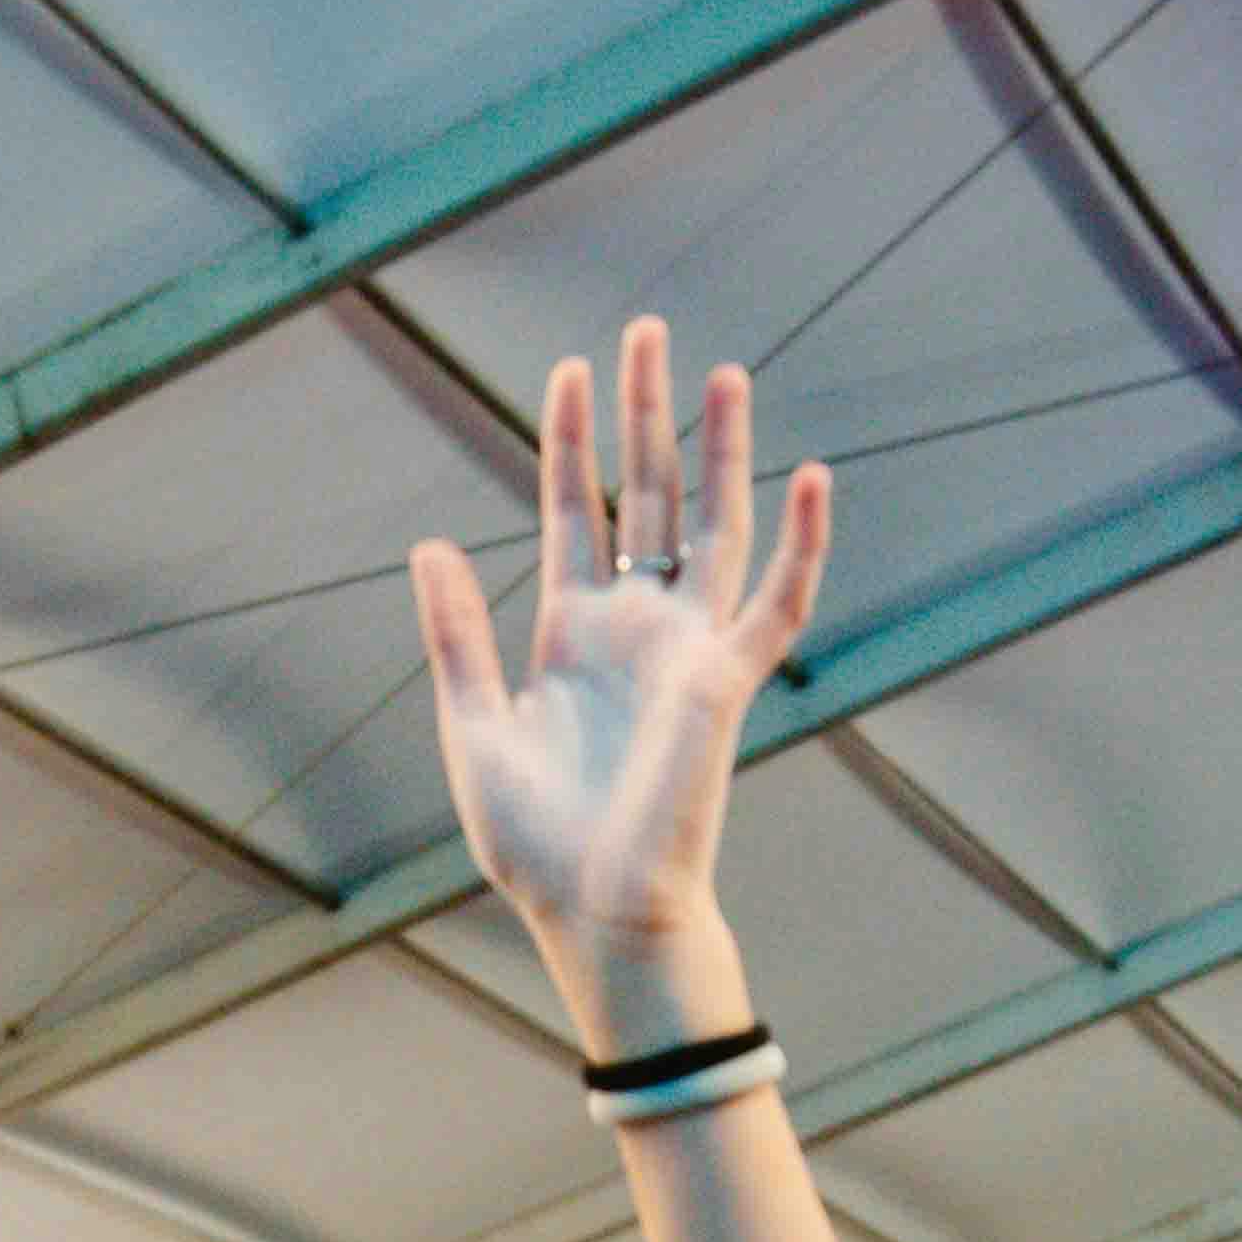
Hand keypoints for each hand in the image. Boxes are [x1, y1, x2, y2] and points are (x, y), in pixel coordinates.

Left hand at [406, 318, 830, 1005]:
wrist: (594, 912)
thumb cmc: (535, 842)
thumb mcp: (472, 726)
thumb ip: (455, 635)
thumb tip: (428, 542)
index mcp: (570, 632)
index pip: (572, 508)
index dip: (571, 439)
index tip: (571, 366)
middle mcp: (634, 627)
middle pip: (645, 495)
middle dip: (646, 415)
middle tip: (647, 329)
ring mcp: (685, 649)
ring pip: (712, 526)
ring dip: (722, 451)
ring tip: (723, 372)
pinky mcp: (725, 684)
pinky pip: (777, 604)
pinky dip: (802, 544)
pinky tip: (813, 475)